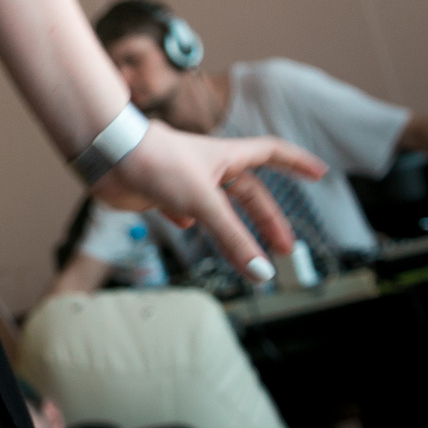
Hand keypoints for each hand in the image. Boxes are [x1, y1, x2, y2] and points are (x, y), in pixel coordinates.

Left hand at [93, 123, 328, 284]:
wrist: (107, 154)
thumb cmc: (157, 162)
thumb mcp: (204, 203)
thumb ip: (233, 239)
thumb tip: (262, 273)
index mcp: (226, 157)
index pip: (272, 153)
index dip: (297, 163)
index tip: (320, 173)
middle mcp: (207, 167)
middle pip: (247, 193)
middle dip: (267, 220)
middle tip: (282, 249)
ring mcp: (183, 179)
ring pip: (216, 206)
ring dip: (232, 227)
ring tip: (245, 252)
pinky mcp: (159, 192)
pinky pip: (181, 207)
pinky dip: (188, 219)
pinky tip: (185, 227)